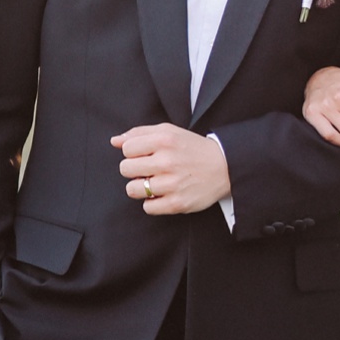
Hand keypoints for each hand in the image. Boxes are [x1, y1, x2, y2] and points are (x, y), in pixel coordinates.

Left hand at [111, 123, 229, 214]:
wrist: (225, 167)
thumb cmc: (193, 149)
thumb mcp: (169, 132)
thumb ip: (140, 133)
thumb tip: (114, 141)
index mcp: (164, 140)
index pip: (126, 149)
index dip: (134, 153)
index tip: (146, 156)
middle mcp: (167, 161)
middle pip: (125, 169)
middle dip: (134, 170)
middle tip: (149, 170)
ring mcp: (172, 184)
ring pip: (133, 190)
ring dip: (141, 187)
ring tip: (155, 183)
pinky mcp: (177, 203)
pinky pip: (147, 207)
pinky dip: (153, 203)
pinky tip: (163, 194)